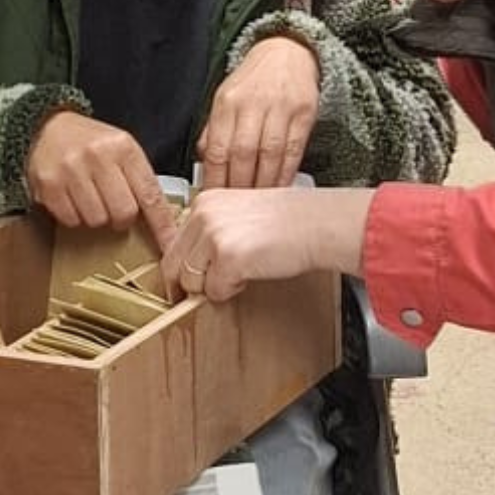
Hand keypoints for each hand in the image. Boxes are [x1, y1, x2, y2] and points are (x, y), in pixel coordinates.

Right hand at [26, 111, 179, 245]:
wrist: (50, 126)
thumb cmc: (92, 143)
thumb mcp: (123, 151)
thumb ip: (141, 181)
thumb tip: (164, 222)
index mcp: (123, 147)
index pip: (150, 194)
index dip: (162, 225)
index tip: (170, 245)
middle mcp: (97, 156)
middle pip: (123, 212)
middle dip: (122, 218)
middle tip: (114, 207)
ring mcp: (71, 170)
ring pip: (97, 220)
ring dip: (97, 217)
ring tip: (91, 197)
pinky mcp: (49, 184)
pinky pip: (71, 220)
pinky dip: (75, 216)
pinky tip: (73, 198)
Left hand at [159, 187, 372, 302]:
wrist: (319, 223)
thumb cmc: (291, 221)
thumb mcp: (241, 214)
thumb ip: (215, 231)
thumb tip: (193, 262)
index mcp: (205, 201)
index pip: (174, 244)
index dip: (182, 268)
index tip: (187, 281)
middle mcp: (204, 215)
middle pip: (175, 265)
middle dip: (191, 284)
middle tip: (211, 288)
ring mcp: (214, 236)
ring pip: (192, 282)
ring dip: (214, 286)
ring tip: (242, 273)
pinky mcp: (228, 259)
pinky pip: (215, 292)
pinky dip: (232, 291)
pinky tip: (252, 275)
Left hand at [197, 36, 320, 191]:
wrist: (287, 52)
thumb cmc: (253, 82)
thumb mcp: (225, 98)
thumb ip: (214, 131)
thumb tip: (205, 166)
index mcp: (227, 102)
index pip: (218, 149)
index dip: (215, 180)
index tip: (212, 201)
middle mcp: (253, 104)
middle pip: (243, 154)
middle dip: (238, 187)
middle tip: (235, 210)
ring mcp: (280, 108)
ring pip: (269, 155)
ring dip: (263, 185)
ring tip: (257, 205)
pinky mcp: (304, 113)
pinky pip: (293, 150)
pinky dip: (285, 173)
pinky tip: (279, 188)